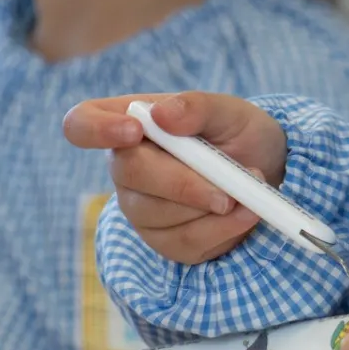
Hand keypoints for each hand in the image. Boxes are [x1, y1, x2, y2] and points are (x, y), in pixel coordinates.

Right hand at [62, 93, 287, 263]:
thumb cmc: (238, 133)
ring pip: (158, 214)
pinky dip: (222, 230)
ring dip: (211, 207)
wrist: (267, 171)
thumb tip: (161, 116)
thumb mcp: (229, 110)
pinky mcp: (165, 241)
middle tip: (229, 187)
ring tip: (250, 190)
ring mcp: (140, 208)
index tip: (134, 131)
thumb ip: (197, 106)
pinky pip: (184, 243)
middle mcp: (125, 168)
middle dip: (183, 182)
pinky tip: (245, 214)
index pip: (81, 124)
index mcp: (129, 123)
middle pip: (129, 174)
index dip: (96, 129)